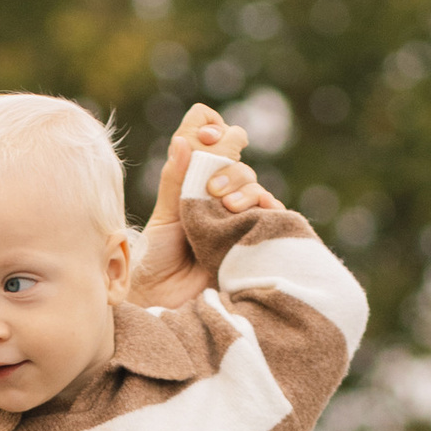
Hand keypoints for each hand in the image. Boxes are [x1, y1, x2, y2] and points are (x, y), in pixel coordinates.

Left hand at [127, 104, 282, 303]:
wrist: (164, 302)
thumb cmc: (157, 263)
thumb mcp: (165, 217)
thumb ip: (175, 180)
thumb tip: (182, 140)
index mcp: (193, 182)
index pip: (210, 139)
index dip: (210, 128)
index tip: (205, 137)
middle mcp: (217, 194)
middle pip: (235, 157)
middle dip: (227, 161)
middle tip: (211, 186)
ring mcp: (236, 215)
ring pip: (253, 182)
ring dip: (242, 186)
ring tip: (225, 206)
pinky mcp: (253, 238)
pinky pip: (272, 214)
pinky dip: (266, 206)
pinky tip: (254, 210)